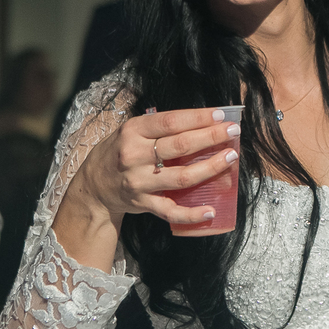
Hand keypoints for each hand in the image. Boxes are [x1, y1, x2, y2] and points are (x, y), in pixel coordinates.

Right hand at [69, 107, 239, 227]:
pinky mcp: (143, 203)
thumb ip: (160, 126)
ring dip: (210, 168)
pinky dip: (191, 213)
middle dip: (211, 138)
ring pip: (181, 177)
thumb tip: (203, 120)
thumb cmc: (120, 152)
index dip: (198, 118)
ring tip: (230, 158)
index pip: (170, 121)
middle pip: (180, 146)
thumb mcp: (132, 131)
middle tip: (234, 132)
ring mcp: (139, 182)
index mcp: (133, 131)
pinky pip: (170, 211)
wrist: (93, 185)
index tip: (221, 115)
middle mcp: (134, 155)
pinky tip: (210, 211)